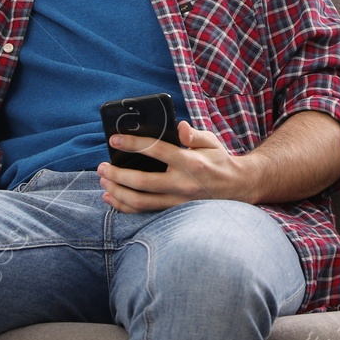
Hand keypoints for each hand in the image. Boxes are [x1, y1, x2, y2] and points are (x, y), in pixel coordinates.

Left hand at [97, 121, 257, 211]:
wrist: (237, 188)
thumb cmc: (219, 161)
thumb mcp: (211, 142)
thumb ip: (194, 134)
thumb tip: (179, 126)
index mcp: (190, 162)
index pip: (156, 151)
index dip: (133, 144)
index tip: (114, 139)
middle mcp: (182, 184)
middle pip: (141, 181)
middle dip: (116, 174)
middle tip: (101, 166)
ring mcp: (177, 201)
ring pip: (140, 201)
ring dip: (117, 192)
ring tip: (103, 182)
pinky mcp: (174, 212)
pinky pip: (145, 212)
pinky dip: (124, 207)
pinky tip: (111, 198)